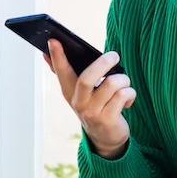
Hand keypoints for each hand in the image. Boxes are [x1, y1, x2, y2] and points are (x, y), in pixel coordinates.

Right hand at [45, 39, 134, 158]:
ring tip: (123, 83)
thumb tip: (46, 53)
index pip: (61, 71)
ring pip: (111, 83)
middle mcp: (78, 102)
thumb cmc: (94, 106)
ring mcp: (92, 112)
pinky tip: (127, 99)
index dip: (57, 56)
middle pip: (87, 78)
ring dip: (123, 79)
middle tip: (114, 55)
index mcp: (69, 91)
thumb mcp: (78, 92)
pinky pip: (123, 95)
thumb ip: (65, 72)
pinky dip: (130, 93)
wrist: (105, 137)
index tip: (53, 40)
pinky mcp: (108, 120)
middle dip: (103, 63)